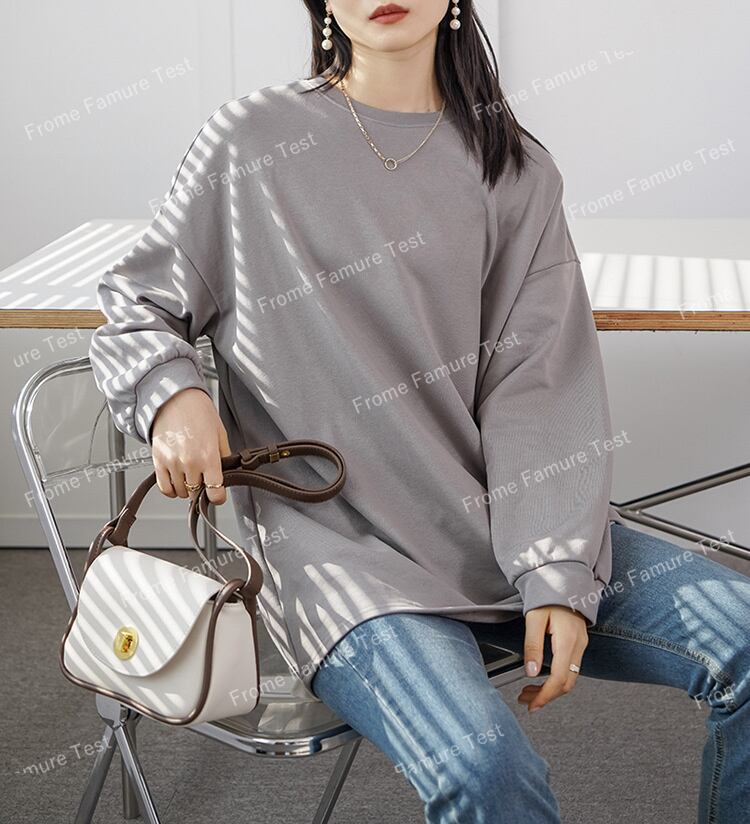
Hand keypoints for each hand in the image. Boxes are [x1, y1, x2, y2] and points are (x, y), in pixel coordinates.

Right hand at [150, 387, 230, 504]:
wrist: (175, 399)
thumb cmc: (198, 412)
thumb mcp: (220, 433)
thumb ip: (224, 457)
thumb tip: (225, 474)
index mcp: (208, 457)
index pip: (215, 493)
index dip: (218, 496)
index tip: (218, 492)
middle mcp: (190, 463)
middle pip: (196, 493)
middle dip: (202, 489)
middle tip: (203, 477)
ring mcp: (172, 463)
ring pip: (181, 492)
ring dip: (187, 488)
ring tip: (190, 474)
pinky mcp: (158, 461)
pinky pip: (164, 488)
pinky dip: (171, 489)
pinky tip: (177, 481)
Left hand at [517, 605, 587, 712]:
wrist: (562, 580)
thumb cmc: (547, 596)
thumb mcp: (534, 619)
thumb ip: (532, 646)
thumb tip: (531, 672)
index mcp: (568, 641)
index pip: (559, 679)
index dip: (545, 695)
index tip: (532, 704)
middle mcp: (578, 646)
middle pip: (567, 683)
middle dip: (547, 696)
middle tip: (526, 700)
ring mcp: (580, 645)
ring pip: (569, 677)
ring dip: (550, 689)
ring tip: (529, 692)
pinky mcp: (578, 644)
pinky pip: (570, 668)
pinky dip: (556, 678)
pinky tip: (542, 678)